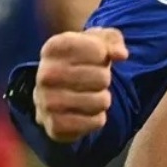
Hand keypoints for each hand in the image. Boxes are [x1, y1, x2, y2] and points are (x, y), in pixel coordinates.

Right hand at [34, 27, 128, 142]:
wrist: (58, 91)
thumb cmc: (83, 61)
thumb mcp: (98, 41)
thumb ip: (113, 40)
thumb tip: (121, 54)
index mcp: (54, 48)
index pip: (97, 50)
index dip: (105, 55)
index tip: (96, 57)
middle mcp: (44, 74)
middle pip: (102, 77)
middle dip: (105, 79)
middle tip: (95, 80)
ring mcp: (46, 102)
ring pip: (100, 101)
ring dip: (103, 99)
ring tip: (92, 95)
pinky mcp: (54, 126)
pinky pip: (95, 122)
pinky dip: (98, 118)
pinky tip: (87, 112)